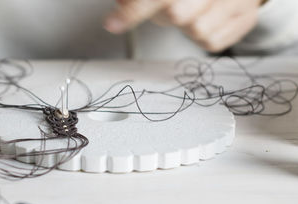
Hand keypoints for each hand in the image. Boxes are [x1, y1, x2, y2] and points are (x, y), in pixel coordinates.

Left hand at [104, 0, 261, 51]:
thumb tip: (120, 6)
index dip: (133, 10)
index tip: (112, 24)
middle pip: (178, 14)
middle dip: (168, 15)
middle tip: (172, 8)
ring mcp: (238, 0)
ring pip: (196, 31)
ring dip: (188, 26)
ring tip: (194, 10)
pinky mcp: (247, 18)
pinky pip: (212, 42)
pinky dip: (204, 36)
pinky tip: (208, 18)